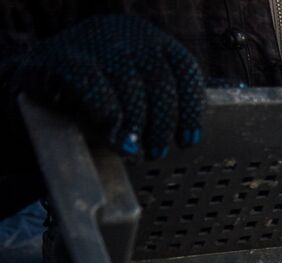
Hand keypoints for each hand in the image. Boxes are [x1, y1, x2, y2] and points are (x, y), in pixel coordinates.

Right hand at [7, 15, 203, 158]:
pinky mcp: (61, 54)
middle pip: (158, 78)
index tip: (188, 140)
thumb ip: (154, 111)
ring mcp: (92, 39)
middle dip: (161, 122)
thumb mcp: (130, 102)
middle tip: (156, 151)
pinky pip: (91, 82)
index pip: (183, 68)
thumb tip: (175, 140)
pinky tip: (109, 130)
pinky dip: (104, 111)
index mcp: (149, 41)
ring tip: (131, 148)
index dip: (190, 108)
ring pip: (128, 81)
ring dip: (135, 122)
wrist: (32, 89)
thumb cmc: (90, 102)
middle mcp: (124, 33)